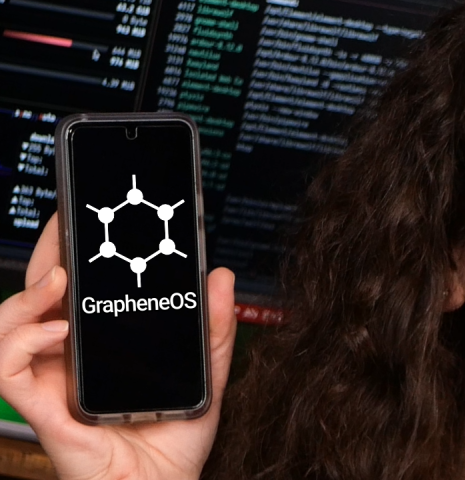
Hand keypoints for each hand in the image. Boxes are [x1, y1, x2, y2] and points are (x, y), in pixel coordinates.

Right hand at [0, 213, 237, 478]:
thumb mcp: (205, 376)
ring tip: (60, 279)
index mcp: (101, 346)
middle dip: (49, 254)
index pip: (77, 290)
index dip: (73, 251)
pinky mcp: (44, 408)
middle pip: (40, 296)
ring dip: (27, 296)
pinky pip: (7, 369)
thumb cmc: (174, 442)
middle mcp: (69, 359)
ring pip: (9, 327)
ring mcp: (52, 382)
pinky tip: (56, 332)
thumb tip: (221, 277)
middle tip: (68, 220)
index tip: (87, 215)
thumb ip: (213, 329)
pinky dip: (22, 342)